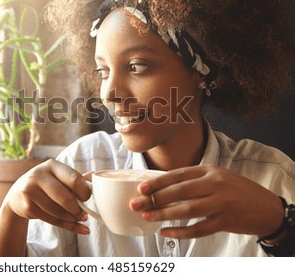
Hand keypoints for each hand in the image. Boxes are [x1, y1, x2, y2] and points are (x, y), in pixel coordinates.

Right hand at [3, 159, 91, 234]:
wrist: (18, 194)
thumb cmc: (46, 184)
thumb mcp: (59, 176)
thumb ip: (76, 178)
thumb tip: (96, 175)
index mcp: (52, 165)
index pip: (74, 179)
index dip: (84, 192)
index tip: (87, 198)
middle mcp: (39, 175)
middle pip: (65, 197)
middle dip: (77, 209)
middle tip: (83, 214)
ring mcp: (30, 191)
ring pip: (58, 211)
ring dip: (71, 219)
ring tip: (77, 218)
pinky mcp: (27, 207)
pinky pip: (51, 219)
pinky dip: (65, 225)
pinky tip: (73, 225)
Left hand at [129, 164, 284, 238]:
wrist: (266, 207)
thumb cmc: (236, 190)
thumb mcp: (217, 177)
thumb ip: (194, 180)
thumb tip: (162, 186)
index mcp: (210, 170)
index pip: (178, 175)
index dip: (158, 182)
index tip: (141, 188)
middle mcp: (215, 184)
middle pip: (179, 192)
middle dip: (155, 198)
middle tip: (136, 204)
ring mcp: (221, 203)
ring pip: (187, 210)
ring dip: (164, 214)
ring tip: (147, 216)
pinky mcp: (225, 221)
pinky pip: (199, 228)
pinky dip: (181, 232)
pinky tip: (167, 232)